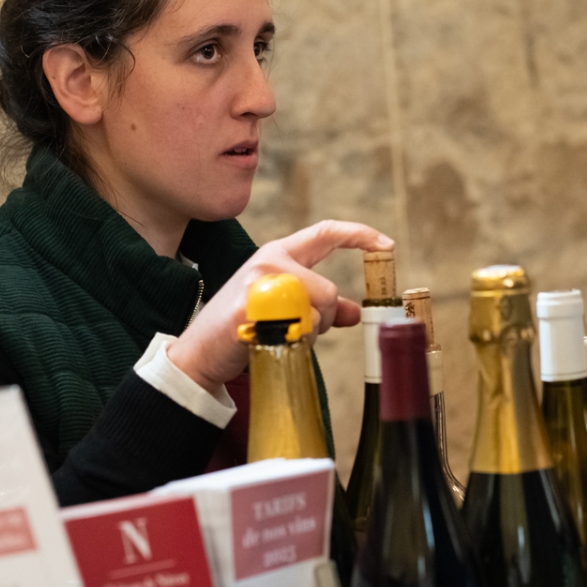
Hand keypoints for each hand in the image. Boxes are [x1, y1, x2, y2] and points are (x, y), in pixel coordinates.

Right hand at [166, 220, 393, 390]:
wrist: (199, 353)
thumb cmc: (239, 328)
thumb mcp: (282, 307)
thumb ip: (319, 305)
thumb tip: (356, 313)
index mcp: (277, 254)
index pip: (326, 233)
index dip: (360, 236)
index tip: (386, 245)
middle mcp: (270, 261)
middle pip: (329, 288)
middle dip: (327, 317)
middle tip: (303, 331)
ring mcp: (261, 281)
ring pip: (319, 309)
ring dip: (310, 331)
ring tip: (280, 335)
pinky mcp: (255, 307)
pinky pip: (300, 326)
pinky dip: (294, 341)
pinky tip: (271, 340)